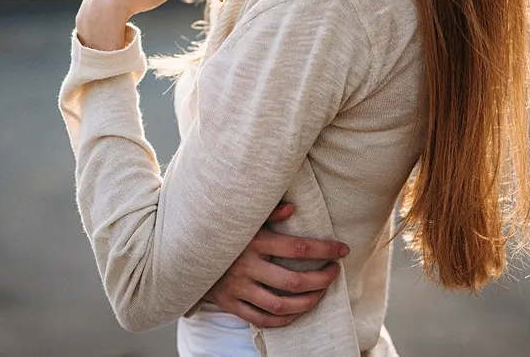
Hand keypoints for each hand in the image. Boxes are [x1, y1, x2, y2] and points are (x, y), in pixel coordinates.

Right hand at [201, 202, 349, 327]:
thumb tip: (293, 208)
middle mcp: (246, 267)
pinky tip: (298, 312)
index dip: (325, 250)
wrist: (186, 251)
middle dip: (321, 280)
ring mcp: (238, 289)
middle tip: (334, 273)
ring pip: (280, 305)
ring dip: (307, 303)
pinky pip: (261, 319)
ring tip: (320, 294)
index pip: (298, 249)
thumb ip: (268, 212)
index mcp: (254, 242)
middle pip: (293, 282)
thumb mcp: (244, 217)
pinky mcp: (230, 304)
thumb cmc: (224, 232)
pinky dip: (284, 320)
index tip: (342, 250)